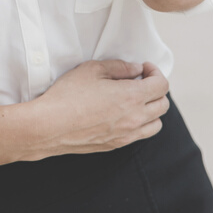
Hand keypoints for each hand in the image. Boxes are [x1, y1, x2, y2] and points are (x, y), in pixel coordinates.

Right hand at [23, 59, 169, 159]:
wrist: (49, 125)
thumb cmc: (68, 95)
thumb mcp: (92, 69)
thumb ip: (119, 67)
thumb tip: (136, 69)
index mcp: (132, 96)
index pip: (162, 85)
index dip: (155, 72)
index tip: (144, 68)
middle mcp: (135, 118)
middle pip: (163, 104)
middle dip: (156, 89)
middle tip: (140, 81)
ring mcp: (127, 135)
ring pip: (156, 124)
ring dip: (152, 109)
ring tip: (134, 100)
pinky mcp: (116, 145)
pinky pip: (140, 135)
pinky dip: (141, 124)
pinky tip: (123, 115)